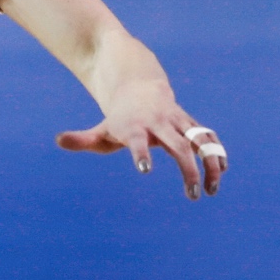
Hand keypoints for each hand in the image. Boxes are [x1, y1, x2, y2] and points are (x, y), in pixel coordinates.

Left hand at [55, 87, 227, 199]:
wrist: (137, 85)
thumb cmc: (117, 117)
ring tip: (212, 189)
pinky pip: (208, 137)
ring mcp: (178, 121)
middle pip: (177, 145)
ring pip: (200, 140)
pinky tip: (221, 172)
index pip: (138, 141)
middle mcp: (159, 123)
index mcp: (135, 127)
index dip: (141, 153)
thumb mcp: (100, 129)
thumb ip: (81, 139)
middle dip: (186, 168)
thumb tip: (58, 140)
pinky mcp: (190, 123)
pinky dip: (217, 152)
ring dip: (209, 163)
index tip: (144, 169)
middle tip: (191, 194)